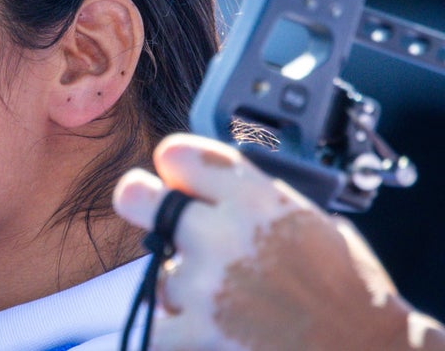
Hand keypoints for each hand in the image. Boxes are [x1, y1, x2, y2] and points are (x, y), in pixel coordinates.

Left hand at [113, 133, 443, 349]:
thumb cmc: (350, 292)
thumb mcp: (313, 221)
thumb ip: (257, 200)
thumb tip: (214, 190)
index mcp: (256, 198)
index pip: (177, 155)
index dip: (175, 168)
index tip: (178, 180)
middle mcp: (223, 233)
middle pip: (136, 197)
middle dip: (144, 206)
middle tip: (157, 220)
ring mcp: (204, 285)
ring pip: (156, 271)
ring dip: (180, 287)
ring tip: (225, 301)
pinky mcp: (195, 334)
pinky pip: (152, 325)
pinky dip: (171, 331)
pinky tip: (199, 328)